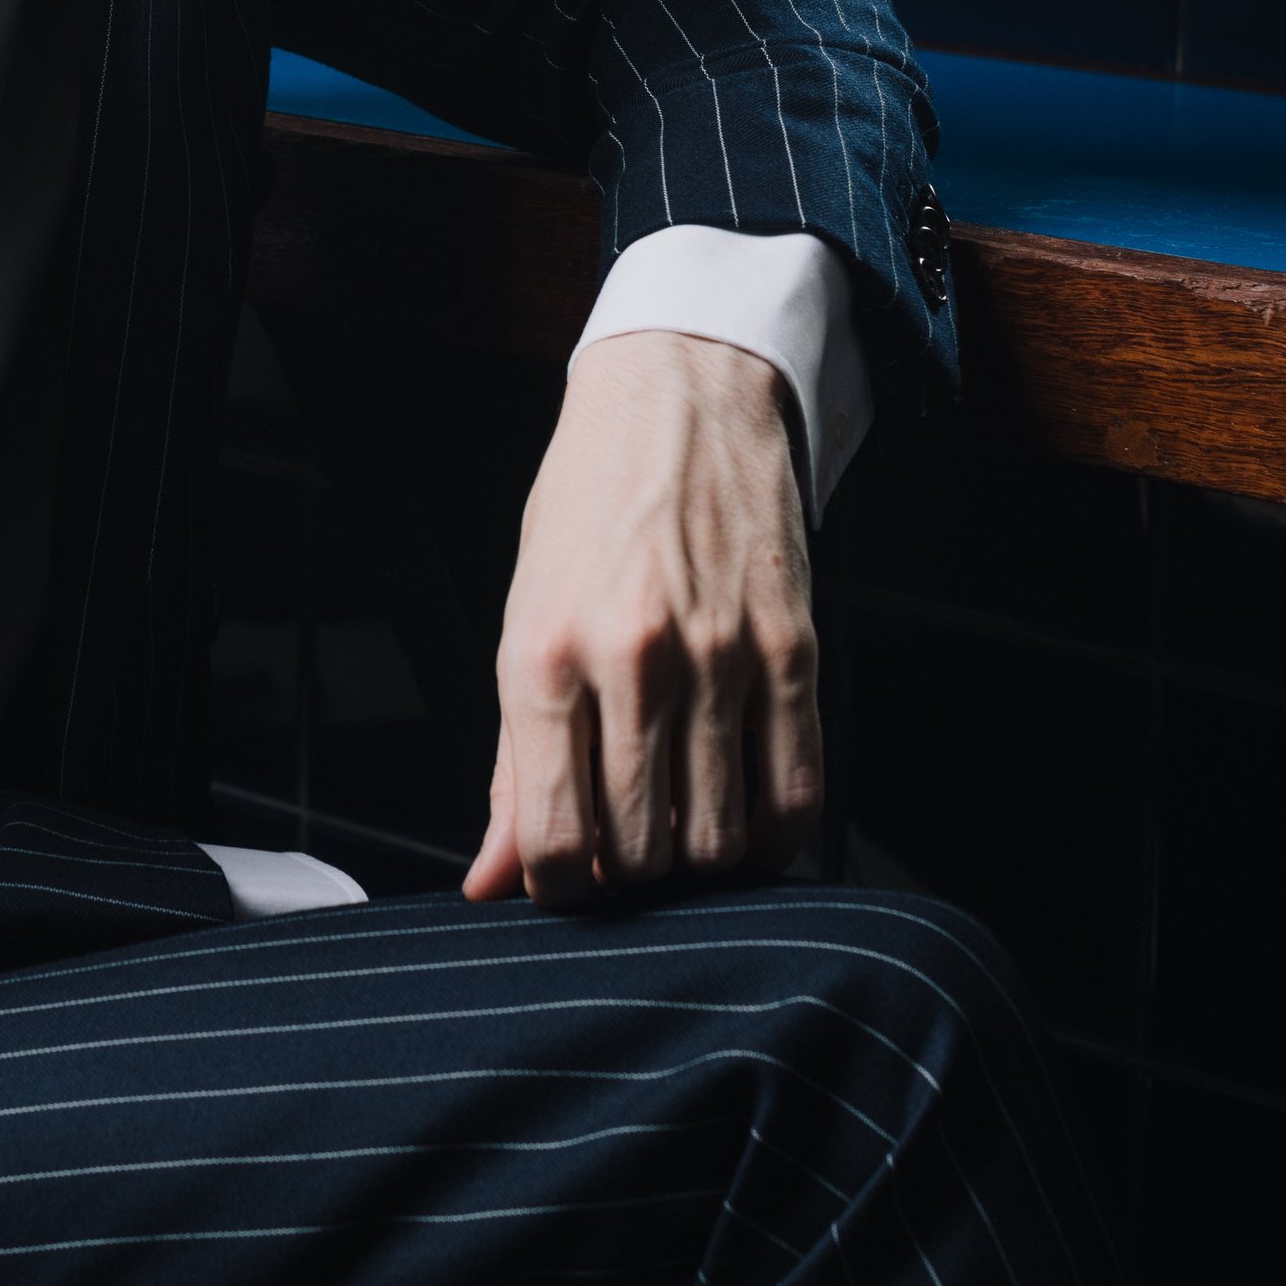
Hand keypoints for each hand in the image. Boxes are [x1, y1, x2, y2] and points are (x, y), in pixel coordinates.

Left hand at [461, 331, 819, 908]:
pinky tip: (745, 814)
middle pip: (640, 852)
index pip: (554, 839)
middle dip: (629, 874)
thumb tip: (489, 884)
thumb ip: (510, 762)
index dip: (560, 890)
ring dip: (698, 855)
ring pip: (718, 839)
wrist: (677, 395)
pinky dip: (770, 835)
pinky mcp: (793, 650)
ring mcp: (720, 657)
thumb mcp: (522, 618)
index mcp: (541, 653)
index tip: (569, 877)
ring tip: (681, 817)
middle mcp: (630, 660)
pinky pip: (796, 794)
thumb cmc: (586, 509)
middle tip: (627, 841)